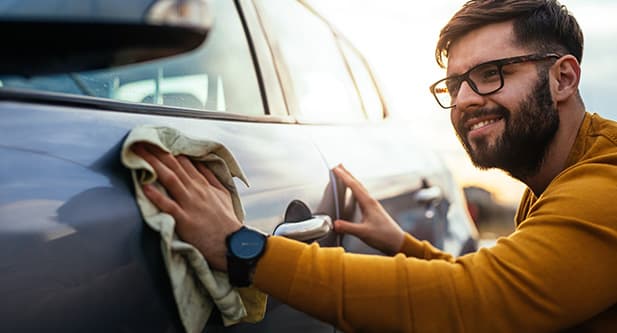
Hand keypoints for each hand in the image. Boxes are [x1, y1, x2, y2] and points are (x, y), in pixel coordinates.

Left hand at [132, 143, 241, 270]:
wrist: (232, 243)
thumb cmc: (226, 220)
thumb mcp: (223, 194)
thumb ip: (210, 177)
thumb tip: (199, 163)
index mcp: (204, 184)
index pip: (184, 162)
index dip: (169, 150)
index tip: (155, 141)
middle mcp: (195, 190)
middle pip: (174, 166)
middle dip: (156, 152)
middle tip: (141, 141)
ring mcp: (189, 204)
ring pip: (170, 179)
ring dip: (153, 165)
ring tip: (139, 155)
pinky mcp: (184, 219)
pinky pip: (168, 204)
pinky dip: (156, 195)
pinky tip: (144, 186)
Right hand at [332, 165, 404, 254]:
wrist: (398, 242)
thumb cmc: (384, 236)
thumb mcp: (363, 233)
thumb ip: (348, 228)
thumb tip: (334, 224)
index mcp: (368, 204)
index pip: (353, 186)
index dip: (343, 177)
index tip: (335, 169)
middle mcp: (371, 202)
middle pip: (357, 184)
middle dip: (347, 174)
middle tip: (339, 166)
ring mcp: (373, 206)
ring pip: (360, 189)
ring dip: (352, 180)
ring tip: (345, 175)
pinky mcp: (374, 211)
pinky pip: (362, 195)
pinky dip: (356, 190)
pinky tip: (355, 194)